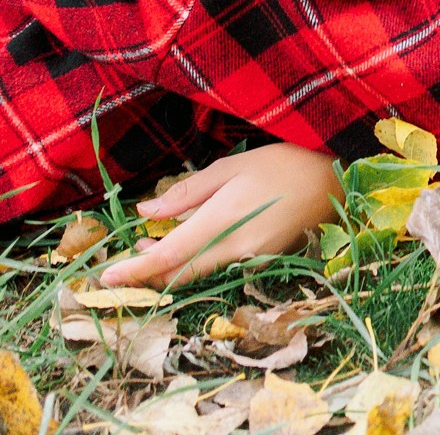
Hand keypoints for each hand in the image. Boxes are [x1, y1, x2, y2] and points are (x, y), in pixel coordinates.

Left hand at [98, 143, 342, 288]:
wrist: (334, 178)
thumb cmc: (283, 162)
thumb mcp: (231, 167)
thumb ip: (187, 193)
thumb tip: (146, 212)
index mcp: (225, 221)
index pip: (169, 256)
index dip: (135, 270)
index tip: (105, 277)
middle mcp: (237, 249)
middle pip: (179, 274)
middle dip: (145, 276)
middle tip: (121, 267)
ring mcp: (252, 260)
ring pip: (198, 274)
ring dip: (169, 268)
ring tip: (149, 247)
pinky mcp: (262, 262)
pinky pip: (218, 267)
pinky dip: (195, 262)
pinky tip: (186, 244)